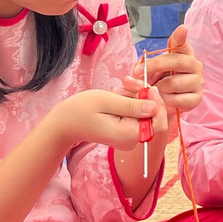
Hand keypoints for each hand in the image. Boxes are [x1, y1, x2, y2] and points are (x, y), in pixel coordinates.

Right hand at [48, 88, 162, 153]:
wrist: (65, 123)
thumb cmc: (80, 110)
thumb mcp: (105, 101)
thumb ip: (130, 105)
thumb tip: (154, 107)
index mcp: (128, 135)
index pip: (157, 121)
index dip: (156, 101)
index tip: (143, 85)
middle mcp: (132, 140)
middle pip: (152, 114)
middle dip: (143, 95)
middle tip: (126, 81)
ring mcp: (130, 137)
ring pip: (144, 111)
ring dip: (133, 96)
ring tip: (115, 90)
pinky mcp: (127, 131)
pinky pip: (136, 113)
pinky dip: (129, 101)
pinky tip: (116, 96)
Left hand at [128, 25, 202, 114]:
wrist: (168, 100)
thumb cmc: (161, 79)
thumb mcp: (152, 68)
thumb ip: (146, 65)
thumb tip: (138, 66)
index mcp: (185, 54)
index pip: (183, 43)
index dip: (181, 36)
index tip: (182, 28)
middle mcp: (195, 65)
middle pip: (176, 61)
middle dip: (154, 66)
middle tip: (137, 72)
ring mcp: (198, 82)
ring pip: (173, 83)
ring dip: (158, 88)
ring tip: (154, 89)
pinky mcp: (197, 98)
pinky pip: (177, 100)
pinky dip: (166, 101)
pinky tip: (164, 99)